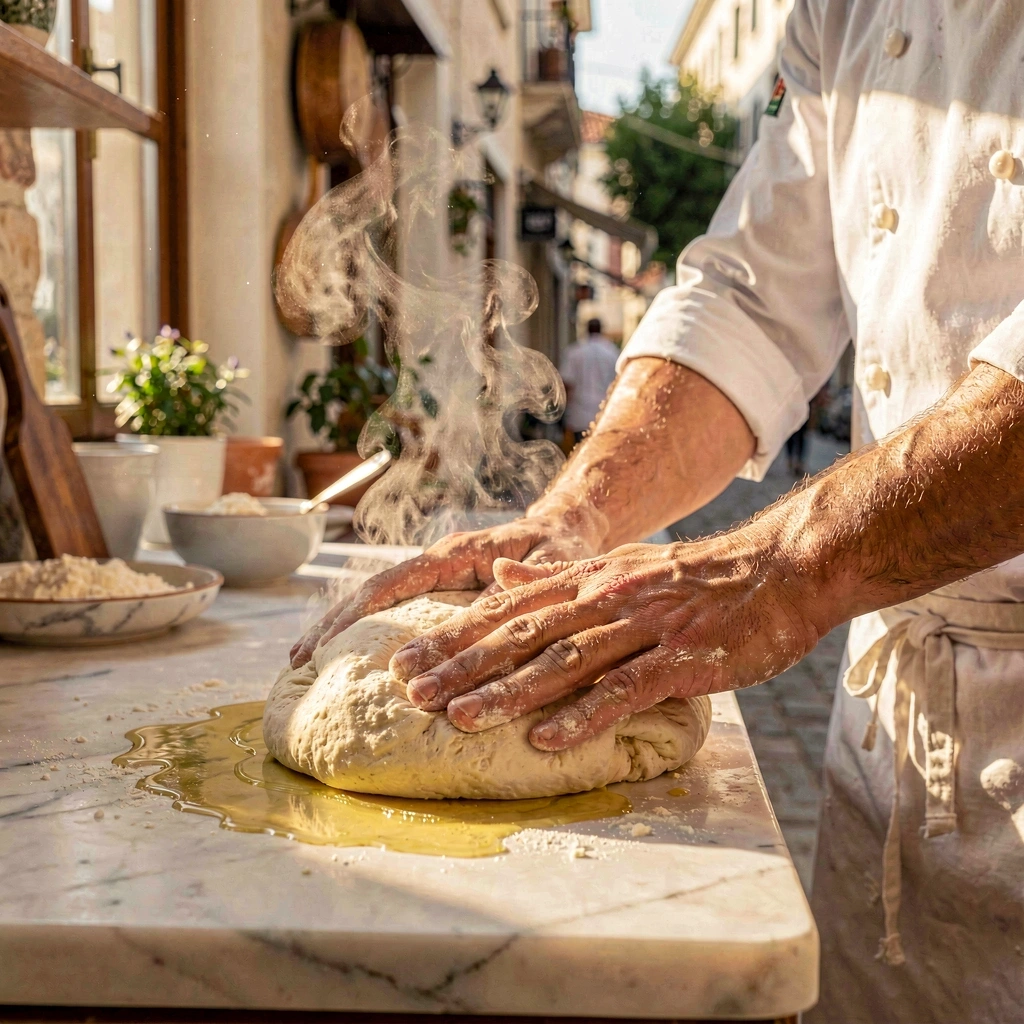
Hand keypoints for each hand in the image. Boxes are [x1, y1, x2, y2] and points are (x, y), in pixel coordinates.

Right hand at [289, 514, 599, 667]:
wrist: (567, 527)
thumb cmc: (561, 543)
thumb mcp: (551, 561)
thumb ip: (520, 582)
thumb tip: (487, 605)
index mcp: (455, 554)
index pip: (392, 582)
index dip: (355, 614)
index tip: (324, 642)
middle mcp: (437, 563)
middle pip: (372, 592)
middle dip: (333, 624)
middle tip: (297, 662)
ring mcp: (437, 578)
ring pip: (380, 602)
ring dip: (344, 630)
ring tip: (308, 664)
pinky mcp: (444, 593)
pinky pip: (399, 611)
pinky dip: (372, 633)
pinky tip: (354, 659)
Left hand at [389, 535, 825, 750]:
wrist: (777, 566)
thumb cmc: (695, 575)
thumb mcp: (619, 563)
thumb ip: (557, 573)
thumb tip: (499, 572)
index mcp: (586, 579)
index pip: (505, 607)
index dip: (453, 634)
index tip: (404, 659)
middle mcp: (604, 598)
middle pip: (521, 633)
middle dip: (461, 664)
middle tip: (409, 691)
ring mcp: (643, 627)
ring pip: (564, 661)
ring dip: (508, 691)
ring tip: (459, 719)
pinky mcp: (682, 658)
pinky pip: (626, 690)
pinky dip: (584, 714)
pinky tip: (545, 738)